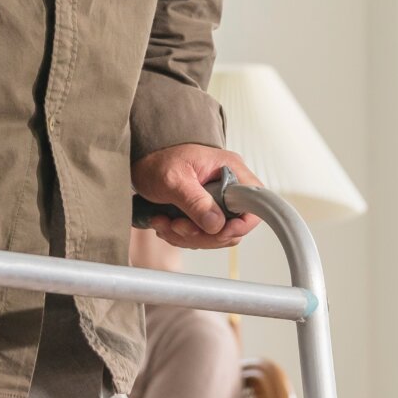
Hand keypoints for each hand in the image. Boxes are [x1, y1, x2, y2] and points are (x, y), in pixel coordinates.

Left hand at [132, 144, 262, 249]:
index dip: (241, 223)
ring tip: (165, 222)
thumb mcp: (173, 179)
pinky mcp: (205, 212)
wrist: (141, 164)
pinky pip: (203, 235)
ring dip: (187, 236)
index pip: (255, 202)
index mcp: (230, 169)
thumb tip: (216, 224)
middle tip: (178, 226)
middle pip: (234, 226)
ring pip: (216, 235)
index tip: (216, 231)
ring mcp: (218, 200)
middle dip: (203, 234)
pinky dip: (182, 236)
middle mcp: (229, 185)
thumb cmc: (157, 161)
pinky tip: (165, 223)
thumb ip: (195, 201)